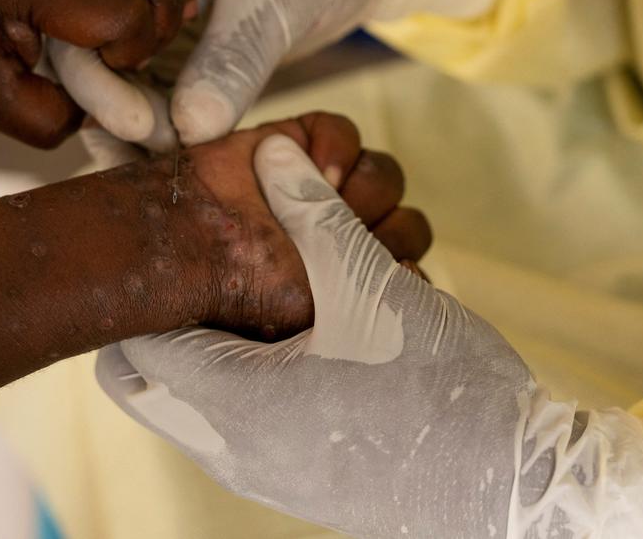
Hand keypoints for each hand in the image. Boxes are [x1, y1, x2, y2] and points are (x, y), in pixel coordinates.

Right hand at [50, 0, 401, 147]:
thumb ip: (232, 60)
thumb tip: (190, 129)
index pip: (90, 17)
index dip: (101, 78)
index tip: (138, 125)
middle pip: (97, 56)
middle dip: (118, 112)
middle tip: (158, 155)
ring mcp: (156, 22)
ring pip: (128, 85)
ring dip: (142, 129)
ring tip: (165, 172)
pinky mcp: (185, 54)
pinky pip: (163, 96)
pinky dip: (169, 128)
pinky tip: (179, 164)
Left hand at [97, 136, 642, 538]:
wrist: (511, 488)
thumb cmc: (439, 391)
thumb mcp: (372, 285)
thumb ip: (313, 214)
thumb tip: (272, 154)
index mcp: (230, 399)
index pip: (131, 341)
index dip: (147, 281)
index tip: (172, 240)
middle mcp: (228, 447)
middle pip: (151, 375)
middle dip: (174, 312)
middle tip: (212, 264)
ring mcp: (260, 472)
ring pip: (196, 399)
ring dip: (219, 340)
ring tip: (266, 291)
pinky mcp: (295, 479)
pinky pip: (239, 422)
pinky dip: (251, 374)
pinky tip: (306, 335)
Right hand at [104, 112, 430, 338]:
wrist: (184, 243)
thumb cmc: (246, 290)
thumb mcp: (317, 304)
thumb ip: (374, 286)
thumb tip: (417, 273)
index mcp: (350, 287)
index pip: (412, 272)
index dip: (404, 267)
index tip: (385, 273)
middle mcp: (342, 239)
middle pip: (408, 224)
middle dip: (386, 230)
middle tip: (346, 240)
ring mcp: (322, 190)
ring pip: (384, 176)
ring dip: (364, 188)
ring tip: (327, 199)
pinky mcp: (300, 144)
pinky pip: (344, 133)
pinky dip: (336, 146)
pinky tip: (313, 166)